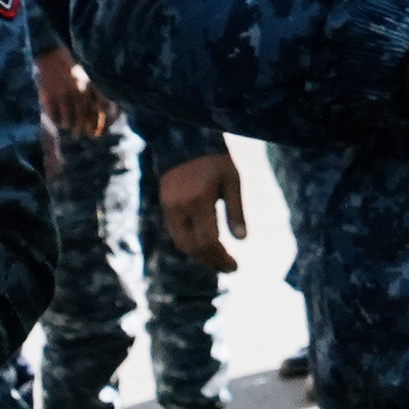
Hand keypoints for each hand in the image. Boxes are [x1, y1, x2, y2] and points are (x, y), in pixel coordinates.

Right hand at [36, 44, 117, 142]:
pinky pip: (54, 117)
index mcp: (87, 88)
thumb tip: (109, 110)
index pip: (95, 111)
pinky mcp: (49, 97)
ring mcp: (62, 95)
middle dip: (80, 129)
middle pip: (81, 119)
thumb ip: (96, 93)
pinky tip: (56, 118)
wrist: (51, 56)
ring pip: (67, 121)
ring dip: (68, 125)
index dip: (95, 125)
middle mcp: (77, 92)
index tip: (94, 134)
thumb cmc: (70, 69)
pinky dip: (55, 120)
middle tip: (77, 133)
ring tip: (67, 125)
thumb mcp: (86, 78)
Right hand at [158, 149, 245, 269]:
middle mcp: (182, 208)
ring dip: (200, 256)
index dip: (222, 258)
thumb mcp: (232, 181)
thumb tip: (242, 240)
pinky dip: (191, 244)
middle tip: (229, 267)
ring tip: (218, 259)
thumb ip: (236, 211)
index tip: (235, 266)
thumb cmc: (215, 160)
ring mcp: (170, 208)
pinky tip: (205, 246)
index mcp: (200, 200)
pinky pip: (176, 234)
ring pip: (182, 244)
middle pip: (194, 247)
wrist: (185, 141)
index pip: (209, 240)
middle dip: (212, 261)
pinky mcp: (165, 207)